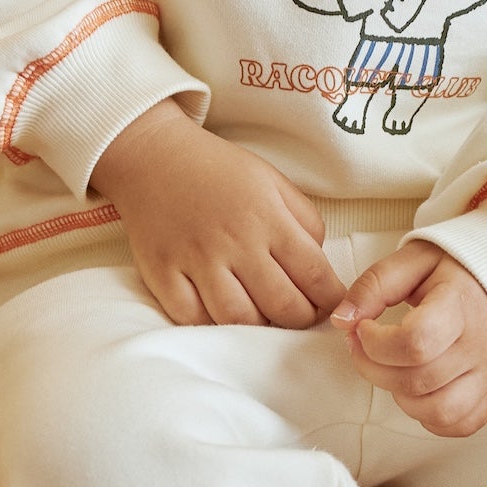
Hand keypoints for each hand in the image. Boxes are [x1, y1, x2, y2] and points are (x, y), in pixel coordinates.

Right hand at [90, 100, 347, 327]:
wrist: (154, 156)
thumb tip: (319, 263)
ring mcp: (196, 260)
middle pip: (282, 306)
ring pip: (239, 320)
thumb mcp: (273, 182)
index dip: (330, 299)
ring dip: (259, 329)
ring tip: (265, 319)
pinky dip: (211, 326)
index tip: (332, 305)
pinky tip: (223, 316)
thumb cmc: (218, 170)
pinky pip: (191, 319)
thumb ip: (304, 221)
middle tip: (303, 317)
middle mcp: (235, 242)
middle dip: (302, 320)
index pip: (314, 274)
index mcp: (268, 218)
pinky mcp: (162, 272)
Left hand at [335, 241, 486, 437]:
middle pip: (417, 380)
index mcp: (462, 304)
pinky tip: (420, 387)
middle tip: (366, 346)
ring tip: (396, 367)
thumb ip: (375, 284)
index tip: (364, 328)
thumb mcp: (415, 259)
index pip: (416, 342)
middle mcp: (482, 344)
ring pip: (437, 411)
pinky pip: (459, 424)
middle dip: (374, 368)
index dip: (376, 343)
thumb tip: (342, 321)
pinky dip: (430, 415)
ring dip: (401, 395)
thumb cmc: (460, 269)